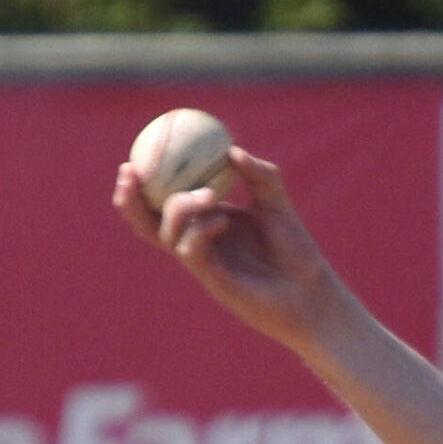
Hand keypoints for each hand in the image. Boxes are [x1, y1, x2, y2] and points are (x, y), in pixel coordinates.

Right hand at [112, 145, 343, 355]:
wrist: (312, 292)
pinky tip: (223, 220)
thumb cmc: (296, 251)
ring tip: (209, 196)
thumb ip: (259, 174)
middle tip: (129, 170)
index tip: (136, 154)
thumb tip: (232, 151)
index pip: (163, 201)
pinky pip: (191, 252)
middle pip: (146, 223)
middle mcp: (198, 242)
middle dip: (129, 199)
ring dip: (178, 207)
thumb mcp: (278, 203)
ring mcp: (203, 263)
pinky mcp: (213, 282)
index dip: (144, 181)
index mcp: (205, 221)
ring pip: (166, 234)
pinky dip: (199, 231)